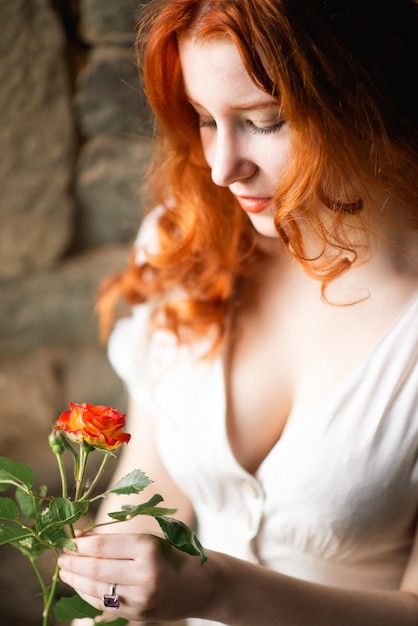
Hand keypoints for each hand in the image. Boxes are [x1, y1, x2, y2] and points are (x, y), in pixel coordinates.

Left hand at [58, 533, 212, 622]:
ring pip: (97, 589)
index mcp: (149, 548)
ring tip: (64, 570)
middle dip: (74, 562)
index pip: (105, 546)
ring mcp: (141, 598)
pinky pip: (105, 605)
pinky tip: (80, 585)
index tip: (69, 538)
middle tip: (60, 555)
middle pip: (98, 568)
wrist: (203, 585)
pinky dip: (88, 594)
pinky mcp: (138, 614)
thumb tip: (82, 537)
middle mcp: (145, 575)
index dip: (82, 543)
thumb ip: (119, 540)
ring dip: (76, 579)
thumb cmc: (175, 554)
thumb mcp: (151, 539)